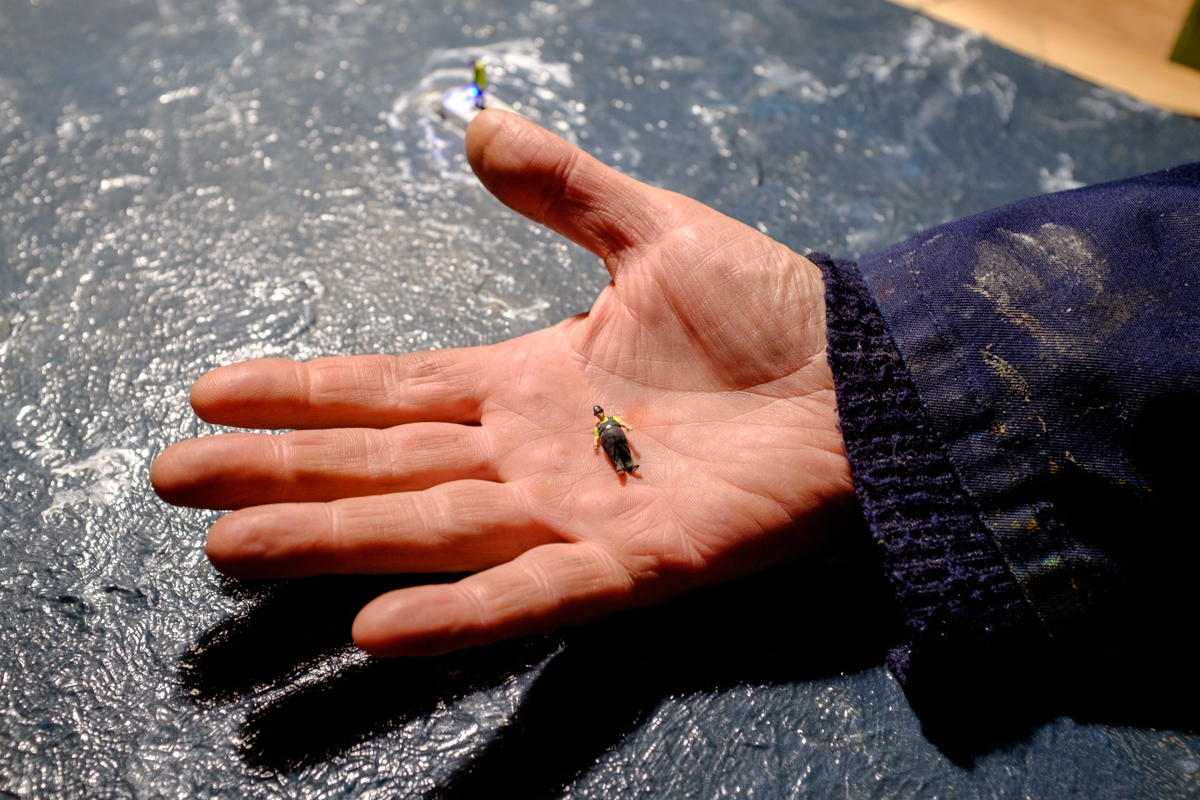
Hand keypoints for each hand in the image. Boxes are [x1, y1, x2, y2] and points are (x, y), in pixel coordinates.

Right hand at [150, 110, 853, 657]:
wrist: (863, 373)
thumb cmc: (765, 308)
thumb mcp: (650, 229)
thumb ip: (563, 188)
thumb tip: (478, 126)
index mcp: (525, 379)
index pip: (389, 390)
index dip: (303, 395)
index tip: (212, 393)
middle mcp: (529, 452)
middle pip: (381, 467)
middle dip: (278, 474)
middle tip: (176, 481)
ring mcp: (576, 513)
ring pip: (430, 531)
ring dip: (329, 542)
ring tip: (231, 547)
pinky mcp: (636, 564)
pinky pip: (532, 594)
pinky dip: (459, 612)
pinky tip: (375, 627)